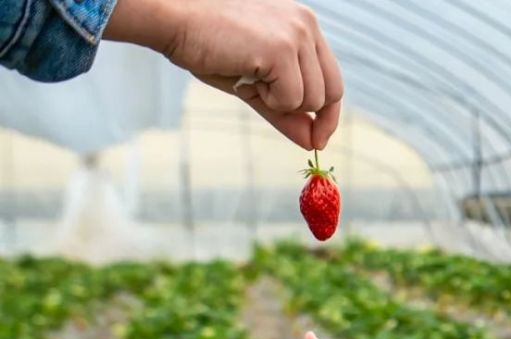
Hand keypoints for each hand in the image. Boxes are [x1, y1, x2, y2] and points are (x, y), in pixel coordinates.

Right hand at [105, 0, 342, 149]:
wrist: (173, 19)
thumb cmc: (209, 46)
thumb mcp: (255, 83)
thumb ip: (287, 111)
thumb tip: (313, 143)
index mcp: (303, 24)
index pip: (334, 80)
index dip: (329, 115)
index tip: (319, 139)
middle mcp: (306, 24)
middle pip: (330, 94)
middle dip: (305, 113)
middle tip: (266, 101)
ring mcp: (297, 34)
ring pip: (312, 101)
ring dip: (278, 103)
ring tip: (247, 75)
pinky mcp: (282, 48)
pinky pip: (292, 100)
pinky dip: (267, 100)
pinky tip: (244, 73)